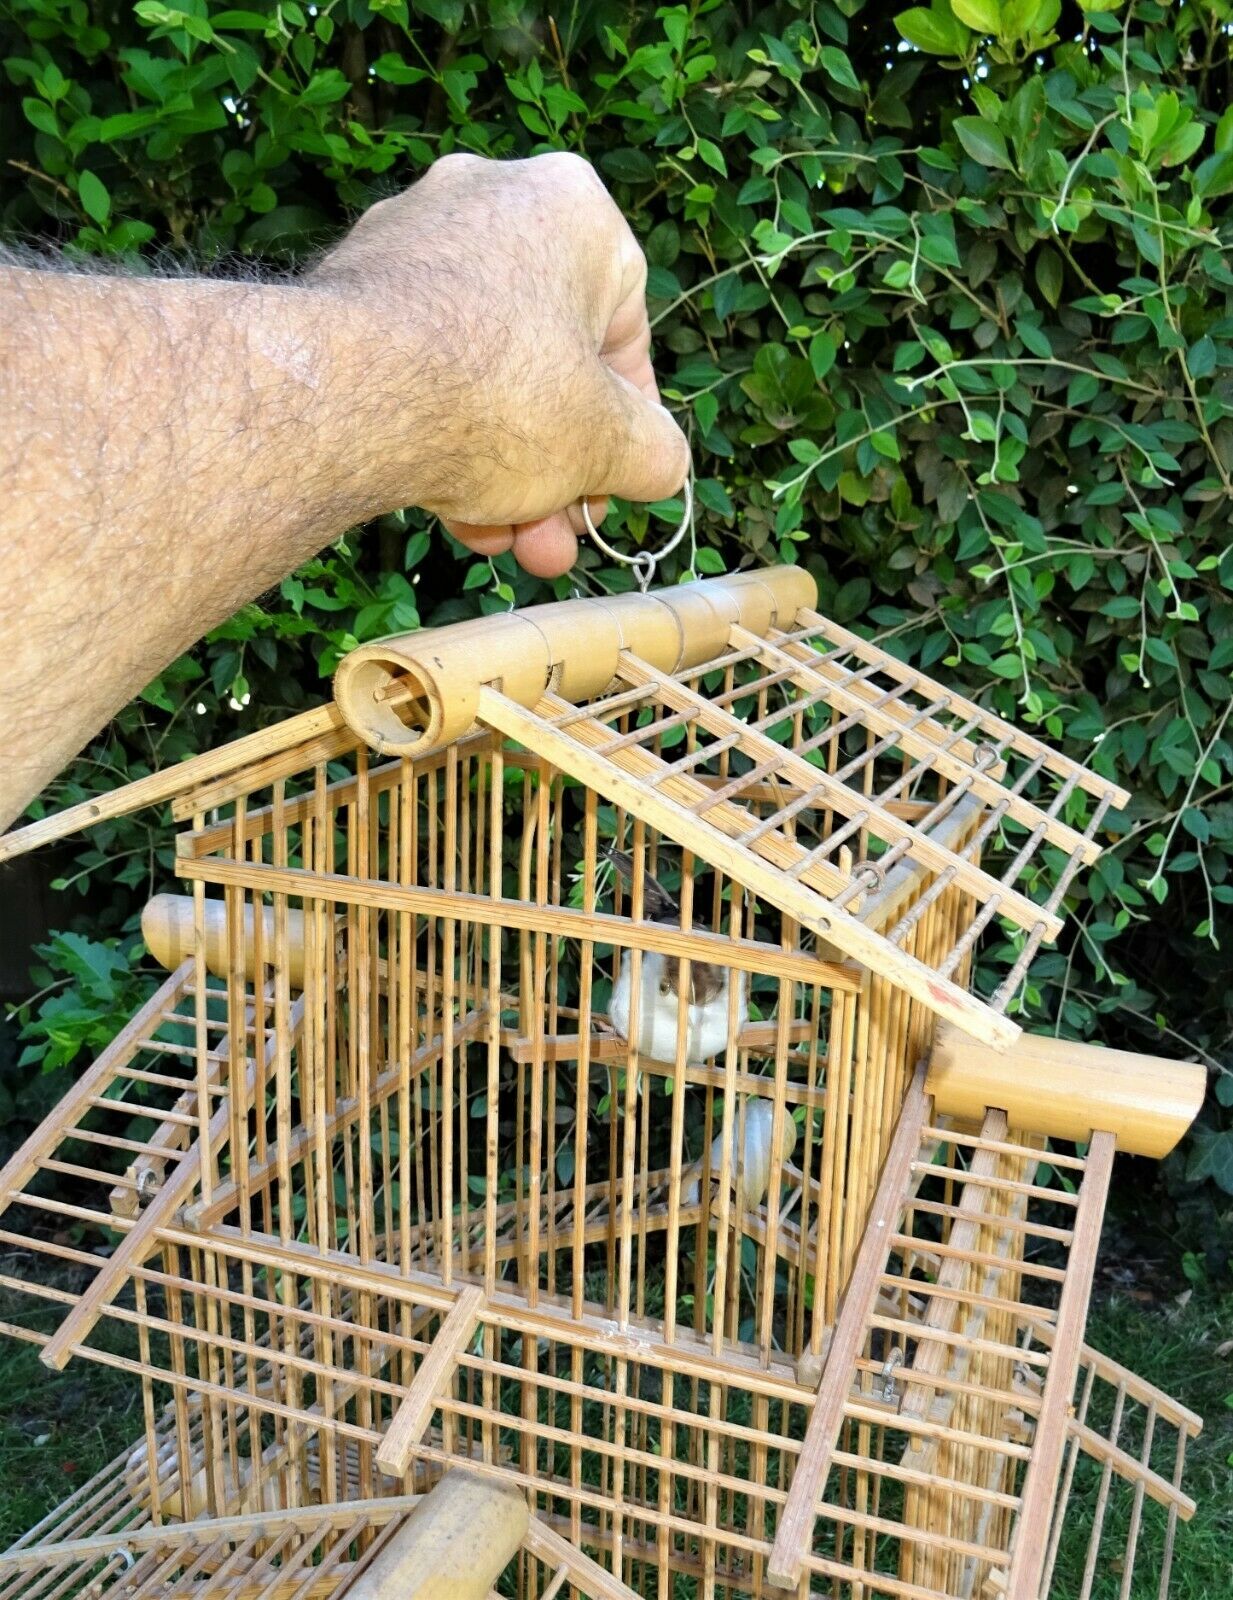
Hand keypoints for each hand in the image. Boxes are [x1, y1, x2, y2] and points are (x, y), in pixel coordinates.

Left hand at [311, 152, 689, 577]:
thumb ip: (653, 454)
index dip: (628, 423)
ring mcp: (410, 242)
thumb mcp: (606, 444)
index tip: (616, 482)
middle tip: (557, 537)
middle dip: (557, 466)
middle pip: (547, 362)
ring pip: (480, 375)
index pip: (625, 328)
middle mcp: (488, 201)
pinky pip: (419, 372)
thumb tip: (658, 464)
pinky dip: (440, 438)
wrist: (345, 398)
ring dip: (502, 472)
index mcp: (571, 208)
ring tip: (504, 544)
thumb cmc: (496, 398)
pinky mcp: (350, 290)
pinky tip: (450, 513)